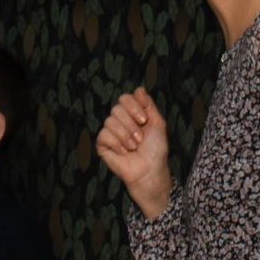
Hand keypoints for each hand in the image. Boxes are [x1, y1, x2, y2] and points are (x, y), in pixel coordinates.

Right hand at [96, 88, 172, 216]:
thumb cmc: (156, 149)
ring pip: (110, 121)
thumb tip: (139, 89)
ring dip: (126, 136)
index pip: (125, 98)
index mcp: (132, 114)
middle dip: (131, 125)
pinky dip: (117, 144)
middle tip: (140, 139)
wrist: (149, 170)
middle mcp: (120, 121)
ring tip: (133, 147)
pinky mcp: (102, 145)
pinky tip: (123, 152)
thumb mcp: (157, 123)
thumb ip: (148, 105)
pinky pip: (104, 135)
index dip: (134, 107)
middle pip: (116, 108)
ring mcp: (110, 133)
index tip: (144, 121)